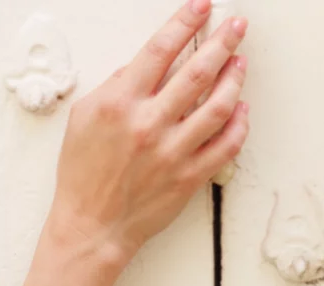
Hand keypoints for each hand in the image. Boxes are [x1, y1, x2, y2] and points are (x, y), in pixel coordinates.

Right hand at [46, 0, 249, 269]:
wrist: (92, 226)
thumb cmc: (83, 174)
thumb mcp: (83, 118)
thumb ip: (114, 87)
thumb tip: (143, 67)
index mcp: (120, 103)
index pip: (160, 49)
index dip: (185, 22)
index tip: (201, 6)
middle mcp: (149, 124)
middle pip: (197, 71)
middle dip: (222, 42)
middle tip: (237, 26)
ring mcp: (173, 152)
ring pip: (218, 106)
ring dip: (235, 79)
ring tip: (240, 63)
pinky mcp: (189, 177)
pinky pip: (225, 145)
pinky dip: (238, 124)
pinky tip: (241, 109)